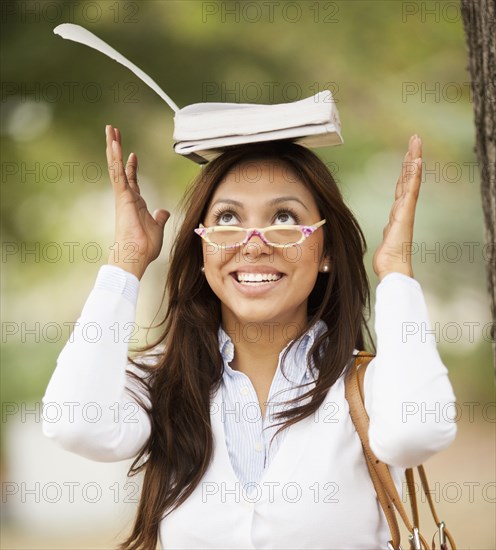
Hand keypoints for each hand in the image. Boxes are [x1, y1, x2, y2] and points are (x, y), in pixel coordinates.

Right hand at [105, 125, 169, 279]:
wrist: (136, 255)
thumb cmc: (144, 246)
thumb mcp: (157, 227)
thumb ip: (159, 218)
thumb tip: (163, 212)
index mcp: (135, 203)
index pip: (132, 180)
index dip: (131, 167)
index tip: (133, 154)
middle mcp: (127, 197)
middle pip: (121, 168)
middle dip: (118, 150)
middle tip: (113, 133)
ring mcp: (123, 195)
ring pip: (116, 166)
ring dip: (114, 148)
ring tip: (110, 130)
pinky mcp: (122, 196)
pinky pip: (118, 173)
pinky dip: (117, 159)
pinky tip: (115, 145)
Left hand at [373, 135, 421, 281]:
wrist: (393, 269)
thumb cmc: (389, 259)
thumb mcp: (387, 240)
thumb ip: (389, 231)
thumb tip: (389, 229)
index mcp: (399, 213)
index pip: (403, 186)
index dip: (406, 170)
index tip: (409, 154)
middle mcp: (404, 209)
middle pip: (408, 178)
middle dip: (412, 158)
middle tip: (415, 139)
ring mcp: (406, 210)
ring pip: (410, 180)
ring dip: (413, 160)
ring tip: (416, 143)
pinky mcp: (405, 213)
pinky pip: (410, 189)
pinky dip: (414, 175)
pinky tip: (415, 162)